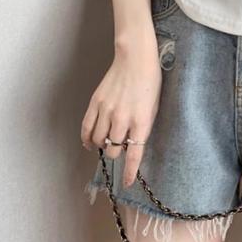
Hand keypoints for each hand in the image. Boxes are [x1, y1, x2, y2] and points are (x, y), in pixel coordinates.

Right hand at [80, 32, 161, 188]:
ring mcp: (107, 110)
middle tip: (120, 145)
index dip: (129, 172)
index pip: (134, 154)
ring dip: (104, 146)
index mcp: (141, 120)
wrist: (135, 59)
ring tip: (107, 141)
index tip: (126, 183)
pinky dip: (87, 139)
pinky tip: (91, 142)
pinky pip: (86, 128)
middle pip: (114, 150)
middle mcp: (122, 118)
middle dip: (117, 152)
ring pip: (99, 142)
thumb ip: (143, 127)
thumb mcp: (154, 107)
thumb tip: (132, 144)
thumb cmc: (150, 82)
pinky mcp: (95, 103)